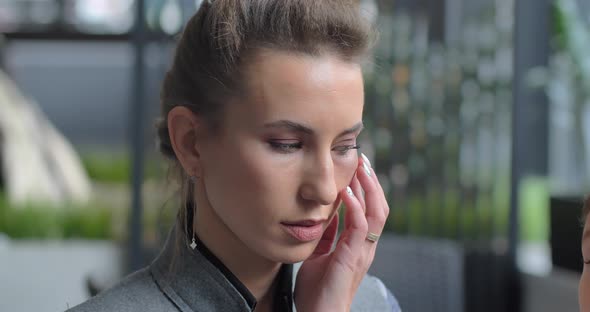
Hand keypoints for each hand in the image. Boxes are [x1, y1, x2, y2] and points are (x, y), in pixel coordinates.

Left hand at [294, 154, 389, 310]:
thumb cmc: (318, 291)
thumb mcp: (320, 255)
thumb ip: (328, 236)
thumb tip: (325, 216)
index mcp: (358, 244)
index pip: (369, 209)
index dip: (366, 187)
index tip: (357, 165)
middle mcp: (364, 246)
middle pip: (378, 206)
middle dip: (371, 181)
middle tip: (363, 158)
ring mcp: (361, 252)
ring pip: (375, 213)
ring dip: (368, 188)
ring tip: (361, 167)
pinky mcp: (352, 259)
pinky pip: (359, 229)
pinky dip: (356, 208)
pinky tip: (348, 193)